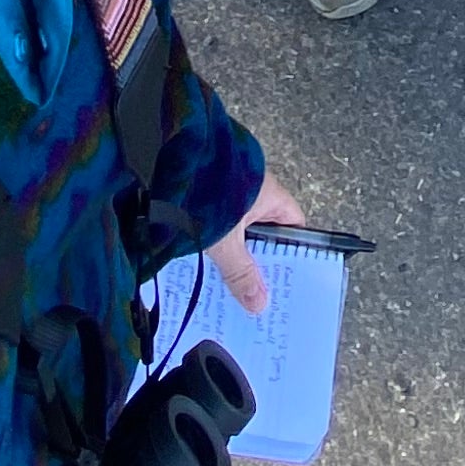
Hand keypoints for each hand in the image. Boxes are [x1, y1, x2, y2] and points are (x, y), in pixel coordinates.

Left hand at [205, 169, 306, 314]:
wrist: (171, 160)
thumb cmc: (207, 193)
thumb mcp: (226, 241)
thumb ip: (241, 272)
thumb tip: (260, 305)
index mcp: (271, 196)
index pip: (294, 225)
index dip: (293, 251)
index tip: (287, 277)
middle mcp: (255, 190)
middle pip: (265, 231)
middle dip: (258, 259)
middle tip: (255, 290)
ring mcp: (231, 189)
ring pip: (240, 228)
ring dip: (234, 251)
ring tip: (228, 282)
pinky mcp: (208, 191)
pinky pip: (219, 221)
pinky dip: (215, 239)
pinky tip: (204, 260)